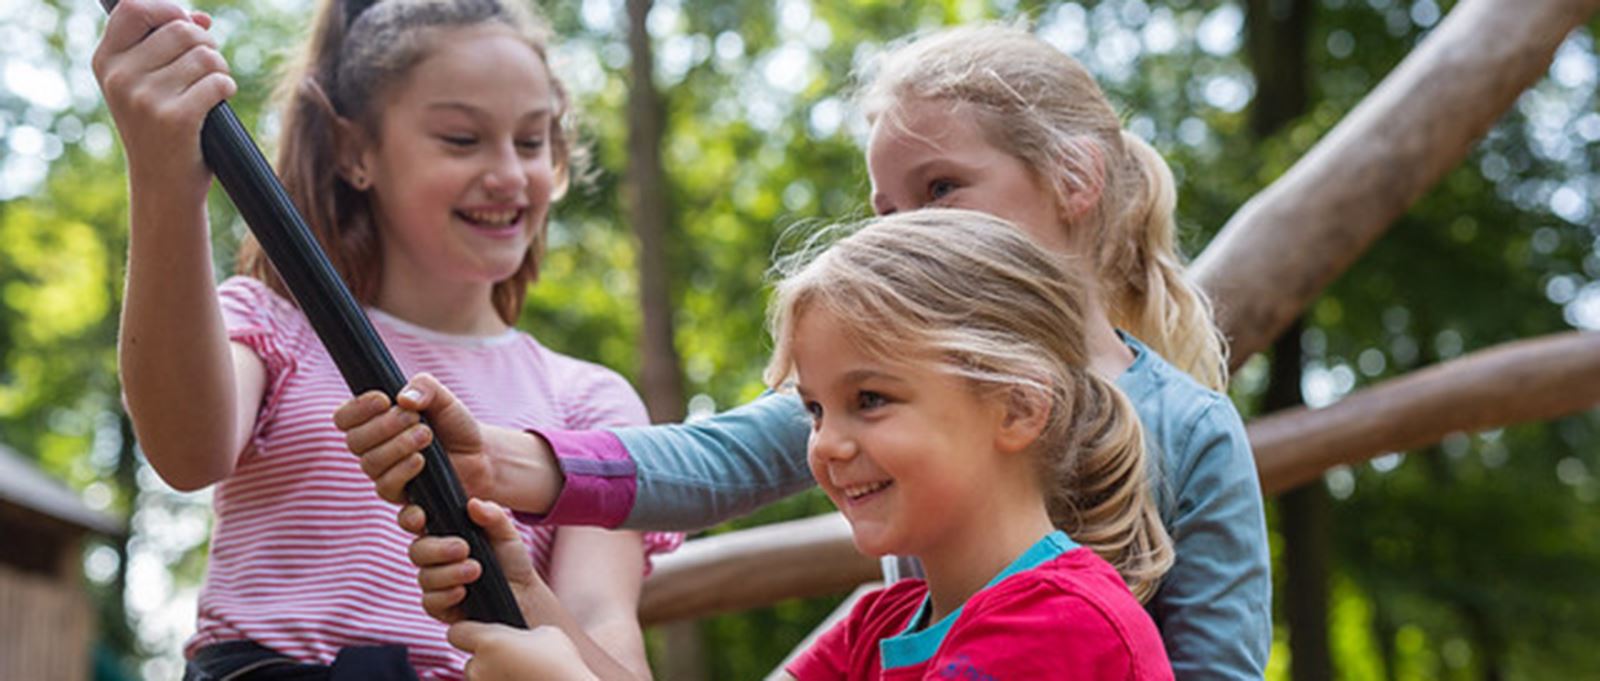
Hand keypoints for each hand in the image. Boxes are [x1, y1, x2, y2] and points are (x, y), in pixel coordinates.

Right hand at [92, 0, 234, 201]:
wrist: (162, 182)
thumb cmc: (159, 127)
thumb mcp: (148, 83)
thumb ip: (167, 45)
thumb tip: (202, 17)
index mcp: (106, 62)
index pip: (132, 7)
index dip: (167, 9)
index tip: (185, 25)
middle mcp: (120, 77)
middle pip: (181, 30)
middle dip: (206, 44)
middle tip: (208, 66)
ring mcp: (145, 98)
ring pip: (205, 55)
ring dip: (219, 68)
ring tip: (211, 87)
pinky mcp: (175, 118)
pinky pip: (218, 82)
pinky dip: (226, 88)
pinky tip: (219, 101)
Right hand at [335, 373, 561, 510]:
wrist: (482, 456)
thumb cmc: (455, 425)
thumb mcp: (444, 399)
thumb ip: (425, 388)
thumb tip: (404, 399)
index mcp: (374, 424)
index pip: (344, 419)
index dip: (357, 409)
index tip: (385, 400)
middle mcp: (374, 452)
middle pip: (355, 443)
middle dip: (385, 427)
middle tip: (418, 421)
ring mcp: (388, 477)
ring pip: (372, 467)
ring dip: (398, 448)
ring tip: (428, 437)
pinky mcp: (408, 501)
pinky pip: (394, 501)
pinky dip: (406, 488)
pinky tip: (422, 471)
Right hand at [406, 500, 643, 680]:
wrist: (524, 596)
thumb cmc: (511, 561)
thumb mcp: (507, 534)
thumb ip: (493, 516)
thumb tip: (473, 504)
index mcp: (444, 533)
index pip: (415, 521)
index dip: (411, 517)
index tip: (421, 517)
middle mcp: (435, 558)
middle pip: (416, 550)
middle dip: (437, 549)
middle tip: (463, 548)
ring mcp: (435, 582)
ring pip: (424, 577)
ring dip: (448, 573)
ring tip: (475, 571)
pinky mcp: (440, 607)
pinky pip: (429, 601)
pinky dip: (445, 596)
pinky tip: (463, 592)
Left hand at [449, 623, 598, 680]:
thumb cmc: (562, 665)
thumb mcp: (545, 633)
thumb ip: (520, 632)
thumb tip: (516, 637)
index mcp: (489, 642)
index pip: (457, 632)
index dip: (468, 631)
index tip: (481, 634)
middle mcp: (479, 667)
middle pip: (469, 659)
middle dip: (484, 659)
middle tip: (511, 659)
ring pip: (478, 679)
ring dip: (492, 676)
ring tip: (520, 675)